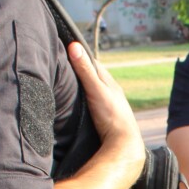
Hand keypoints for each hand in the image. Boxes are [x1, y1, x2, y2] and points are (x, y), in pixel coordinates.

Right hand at [67, 42, 142, 157]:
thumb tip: (74, 45)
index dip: (80, 56)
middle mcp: (112, 92)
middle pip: (94, 77)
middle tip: (64, 67)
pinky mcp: (108, 118)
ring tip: (70, 85)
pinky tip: (82, 105)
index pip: (93, 63)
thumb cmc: (111, 116)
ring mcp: (111, 105)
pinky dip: (88, 100)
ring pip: (96, 91)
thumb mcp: (96, 90)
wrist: (124, 143)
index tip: (66, 50)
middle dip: (81, 71)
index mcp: (109, 82)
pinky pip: (96, 104)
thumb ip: (85, 70)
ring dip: (85, 88)